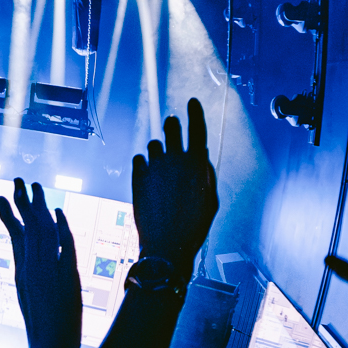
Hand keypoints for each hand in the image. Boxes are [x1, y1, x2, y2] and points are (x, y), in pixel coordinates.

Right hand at [0, 178, 81, 347]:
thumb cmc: (43, 328)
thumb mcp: (31, 298)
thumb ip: (31, 277)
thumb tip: (27, 264)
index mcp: (22, 272)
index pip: (15, 235)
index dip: (9, 214)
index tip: (2, 197)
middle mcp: (31, 268)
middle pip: (26, 227)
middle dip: (21, 201)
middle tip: (18, 179)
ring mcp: (47, 272)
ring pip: (42, 231)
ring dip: (39, 205)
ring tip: (35, 186)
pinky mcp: (65, 278)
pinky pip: (64, 246)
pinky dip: (61, 228)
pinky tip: (58, 212)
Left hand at [131, 98, 217, 270]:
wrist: (166, 245)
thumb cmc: (193, 226)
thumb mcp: (210, 200)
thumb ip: (206, 174)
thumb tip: (200, 156)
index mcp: (197, 164)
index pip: (197, 129)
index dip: (195, 112)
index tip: (191, 101)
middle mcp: (175, 160)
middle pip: (171, 128)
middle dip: (172, 126)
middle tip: (171, 126)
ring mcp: (154, 167)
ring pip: (153, 144)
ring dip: (157, 150)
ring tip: (161, 167)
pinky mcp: (137, 177)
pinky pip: (138, 159)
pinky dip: (143, 164)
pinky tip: (148, 176)